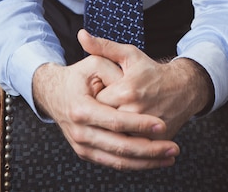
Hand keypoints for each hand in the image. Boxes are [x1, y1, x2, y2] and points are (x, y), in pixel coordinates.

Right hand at [32, 52, 179, 169]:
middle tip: (173, 148)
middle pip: (119, 147)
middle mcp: (80, 132)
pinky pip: (113, 163)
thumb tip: (132, 85)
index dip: (139, 124)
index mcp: (82, 109)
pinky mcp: (87, 153)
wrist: (54, 93)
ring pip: (118, 161)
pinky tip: (154, 160)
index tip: (161, 125)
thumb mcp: (96, 63)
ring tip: (170, 157)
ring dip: (146, 162)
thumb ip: (115, 71)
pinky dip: (135, 164)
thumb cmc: (78, 76)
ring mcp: (82, 146)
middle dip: (149, 150)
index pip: (115, 121)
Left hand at [78, 29, 213, 138]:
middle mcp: (135, 111)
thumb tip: (81, 35)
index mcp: (126, 90)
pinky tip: (122, 132)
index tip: (95, 94)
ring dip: (111, 132)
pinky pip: (132, 147)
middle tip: (102, 108)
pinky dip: (125, 143)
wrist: (182, 88)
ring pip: (116, 137)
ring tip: (111, 120)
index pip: (96, 102)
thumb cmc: (151, 71)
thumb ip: (103, 46)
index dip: (93, 99)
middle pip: (104, 122)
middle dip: (100, 117)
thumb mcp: (128, 54)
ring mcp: (146, 128)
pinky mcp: (154, 141)